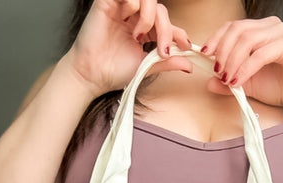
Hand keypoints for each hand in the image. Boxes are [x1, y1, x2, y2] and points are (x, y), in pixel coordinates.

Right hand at [65, 0, 192, 95]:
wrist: (93, 76)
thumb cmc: (114, 71)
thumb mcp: (147, 67)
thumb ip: (167, 62)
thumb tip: (189, 65)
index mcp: (143, 28)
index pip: (165, 22)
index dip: (178, 32)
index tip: (185, 45)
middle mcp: (134, 16)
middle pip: (161, 10)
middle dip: (166, 30)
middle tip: (162, 50)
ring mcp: (122, 8)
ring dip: (150, 16)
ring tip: (139, 36)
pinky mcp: (109, 2)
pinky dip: (134, 5)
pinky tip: (127, 22)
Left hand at [201, 16, 282, 112]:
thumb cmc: (278, 87)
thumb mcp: (246, 84)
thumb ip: (227, 81)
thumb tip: (208, 82)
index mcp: (260, 29)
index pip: (232, 26)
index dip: (216, 38)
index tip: (204, 54)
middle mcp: (270, 26)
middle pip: (237, 30)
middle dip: (223, 51)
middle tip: (217, 71)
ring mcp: (280, 33)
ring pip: (247, 40)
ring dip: (232, 61)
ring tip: (227, 79)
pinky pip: (260, 54)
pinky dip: (245, 68)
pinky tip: (238, 81)